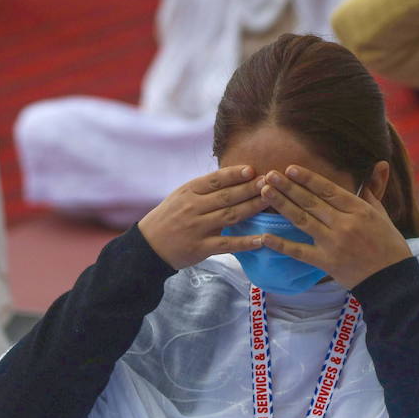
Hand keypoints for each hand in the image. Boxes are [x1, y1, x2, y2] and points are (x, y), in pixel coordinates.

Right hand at [137, 165, 267, 269]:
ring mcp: (197, 228)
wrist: (148, 246)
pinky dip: (245, 242)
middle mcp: (193, 208)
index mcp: (188, 192)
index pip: (214, 180)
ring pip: (230, 216)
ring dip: (252, 208)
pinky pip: (227, 244)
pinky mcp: (201, 248)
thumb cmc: (168, 218)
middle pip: (227, 196)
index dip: (234, 174)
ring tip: (270, 201)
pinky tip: (262, 239)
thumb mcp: (180, 196)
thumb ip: (204, 189)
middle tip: (269, 182)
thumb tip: (233, 176)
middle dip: (250, 188)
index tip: (252, 169)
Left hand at [257, 165, 412, 289]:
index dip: (308, 178)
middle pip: (311, 201)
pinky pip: (299, 251)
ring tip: (265, 192)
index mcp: (359, 210)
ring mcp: (333, 243)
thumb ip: (371, 192)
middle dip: (288, 186)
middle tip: (269, 175)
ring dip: (282, 205)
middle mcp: (344, 224)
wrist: (392, 280)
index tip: (290, 168)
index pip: (328, 190)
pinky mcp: (326, 262)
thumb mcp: (382, 214)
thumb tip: (377, 166)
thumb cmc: (389, 245)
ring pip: (302, 220)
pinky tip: (264, 236)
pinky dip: (281, 244)